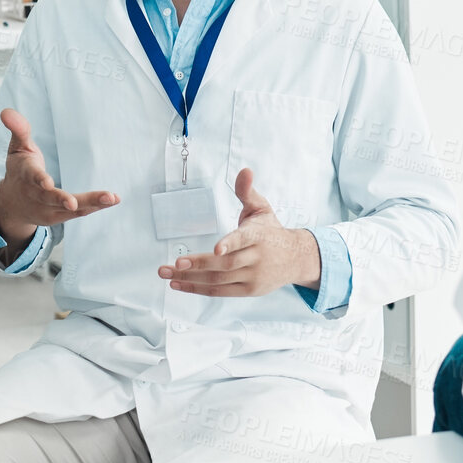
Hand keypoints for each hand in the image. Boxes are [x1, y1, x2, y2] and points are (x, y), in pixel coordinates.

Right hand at [0, 108, 118, 247]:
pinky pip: (79, 212)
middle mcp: (36, 195)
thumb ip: (18, 129)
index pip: (32, 177)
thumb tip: (6, 111)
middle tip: (74, 203)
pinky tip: (112, 200)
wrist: (12, 203)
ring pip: (69, 208)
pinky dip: (96, 206)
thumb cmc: (19, 170)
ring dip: (91, 203)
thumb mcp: (17, 147)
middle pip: (51, 198)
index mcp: (26, 175)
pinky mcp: (60, 216)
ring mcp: (48, 209)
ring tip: (111, 198)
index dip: (39, 179)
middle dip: (63, 200)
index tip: (47, 182)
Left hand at [158, 168, 321, 297]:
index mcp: (259, 236)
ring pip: (219, 280)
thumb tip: (245, 171)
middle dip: (198, 264)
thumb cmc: (271, 230)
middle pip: (225, 264)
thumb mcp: (261, 208)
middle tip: (175, 262)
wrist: (296, 259)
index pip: (244, 239)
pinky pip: (219, 291)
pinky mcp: (248, 290)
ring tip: (167, 274)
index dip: (230, 243)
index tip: (216, 248)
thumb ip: (247, 192)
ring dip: (190, 278)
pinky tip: (178, 284)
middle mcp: (257, 258)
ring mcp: (253, 277)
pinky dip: (197, 289)